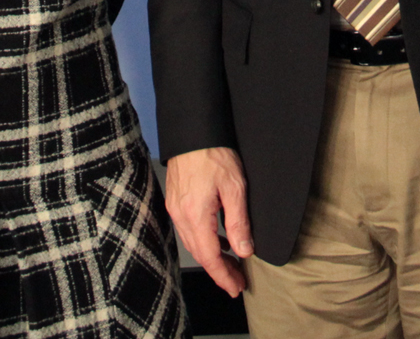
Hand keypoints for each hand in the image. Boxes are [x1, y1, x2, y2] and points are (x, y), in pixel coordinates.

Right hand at [164, 147, 252, 296]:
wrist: (194, 130)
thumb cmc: (214, 154)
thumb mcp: (235, 189)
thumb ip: (238, 223)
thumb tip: (244, 251)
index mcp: (195, 215)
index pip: (209, 257)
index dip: (223, 276)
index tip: (236, 288)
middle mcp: (180, 215)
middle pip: (200, 253)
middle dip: (219, 271)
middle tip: (237, 282)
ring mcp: (175, 208)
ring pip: (193, 242)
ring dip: (212, 257)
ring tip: (232, 264)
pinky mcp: (175, 200)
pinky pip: (189, 229)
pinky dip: (204, 241)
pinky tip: (218, 240)